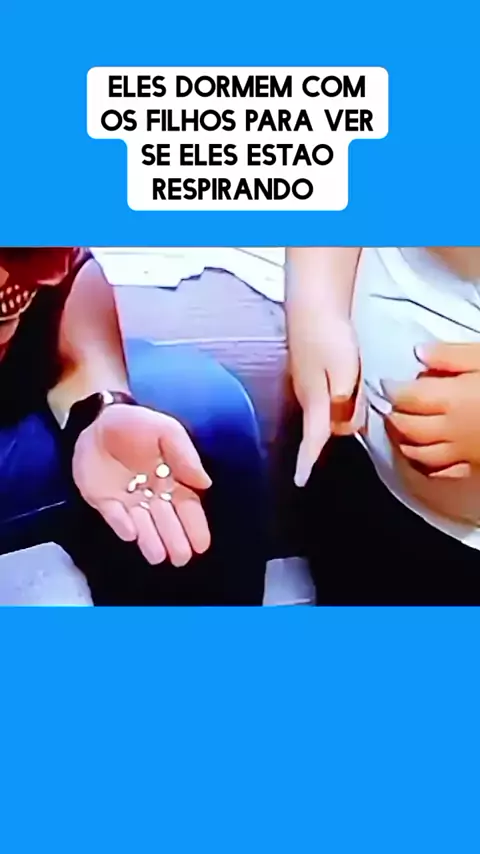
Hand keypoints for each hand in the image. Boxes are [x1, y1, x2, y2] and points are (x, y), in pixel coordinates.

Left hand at [72, 404, 211, 565]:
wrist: (98, 418)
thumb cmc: (136, 424)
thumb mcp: (166, 430)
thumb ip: (185, 455)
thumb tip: (205, 483)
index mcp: (172, 479)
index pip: (187, 507)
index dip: (194, 526)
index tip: (201, 546)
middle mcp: (151, 495)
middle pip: (166, 520)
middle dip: (175, 540)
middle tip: (182, 558)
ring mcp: (126, 500)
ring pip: (142, 524)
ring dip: (151, 540)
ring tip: (159, 556)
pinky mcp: (103, 500)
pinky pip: (113, 515)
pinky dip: (122, 524)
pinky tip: (132, 534)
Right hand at [291, 319, 361, 485]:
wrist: (313, 302)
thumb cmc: (328, 336)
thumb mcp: (343, 373)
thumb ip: (345, 403)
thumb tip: (345, 425)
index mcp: (314, 401)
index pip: (311, 439)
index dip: (306, 461)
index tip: (300, 481)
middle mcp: (307, 396)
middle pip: (325, 427)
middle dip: (341, 427)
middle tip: (364, 411)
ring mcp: (305, 382)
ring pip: (328, 410)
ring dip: (343, 408)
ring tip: (358, 386)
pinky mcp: (310, 370)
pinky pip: (327, 395)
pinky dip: (339, 394)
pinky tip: (349, 377)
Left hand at [384, 342, 479, 477]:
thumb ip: (454, 355)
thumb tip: (419, 353)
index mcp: (453, 399)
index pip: (407, 398)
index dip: (393, 390)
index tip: (388, 383)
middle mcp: (450, 430)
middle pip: (407, 427)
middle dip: (394, 416)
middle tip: (391, 406)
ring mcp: (463, 455)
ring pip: (419, 454)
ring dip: (403, 442)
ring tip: (400, 429)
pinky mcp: (477, 469)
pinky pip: (441, 472)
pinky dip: (424, 465)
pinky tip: (423, 457)